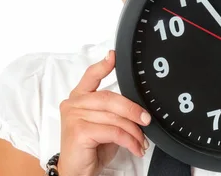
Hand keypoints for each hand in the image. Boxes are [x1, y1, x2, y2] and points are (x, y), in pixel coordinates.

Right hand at [58, 50, 150, 175]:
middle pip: (109, 97)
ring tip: (142, 142)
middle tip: (146, 120)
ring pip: (114, 117)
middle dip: (132, 109)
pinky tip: (135, 148)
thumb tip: (139, 108)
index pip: (90, 76)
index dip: (103, 65)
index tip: (114, 56)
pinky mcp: (79, 131)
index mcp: (78, 98)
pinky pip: (113, 131)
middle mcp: (73, 103)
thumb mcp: (104, 125)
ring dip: (133, 130)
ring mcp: (74, 116)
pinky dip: (129, 140)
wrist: (76, 173)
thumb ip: (113, 111)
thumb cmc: (90, 149)